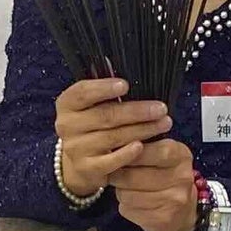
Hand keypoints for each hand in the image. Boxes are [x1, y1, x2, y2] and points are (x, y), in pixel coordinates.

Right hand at [54, 75, 169, 198]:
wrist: (80, 162)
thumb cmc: (92, 125)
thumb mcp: (92, 105)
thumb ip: (104, 88)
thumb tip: (115, 62)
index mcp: (67, 104)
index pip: (82, 92)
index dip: (103, 88)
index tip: (126, 85)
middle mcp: (67, 125)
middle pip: (105, 115)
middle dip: (136, 111)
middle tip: (160, 108)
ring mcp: (76, 148)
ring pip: (113, 137)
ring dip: (141, 130)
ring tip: (163, 124)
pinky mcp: (87, 168)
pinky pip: (110, 161)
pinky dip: (127, 154)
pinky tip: (141, 146)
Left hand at [113, 137, 199, 230]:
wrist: (185, 210)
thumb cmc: (167, 176)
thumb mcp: (163, 154)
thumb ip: (143, 146)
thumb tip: (113, 145)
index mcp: (180, 155)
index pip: (145, 151)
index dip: (126, 154)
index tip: (116, 154)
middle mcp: (181, 178)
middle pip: (132, 175)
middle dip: (117, 174)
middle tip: (114, 173)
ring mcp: (173, 200)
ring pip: (127, 194)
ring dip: (120, 191)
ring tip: (126, 188)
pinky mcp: (162, 219)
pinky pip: (129, 210)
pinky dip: (126, 206)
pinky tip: (134, 202)